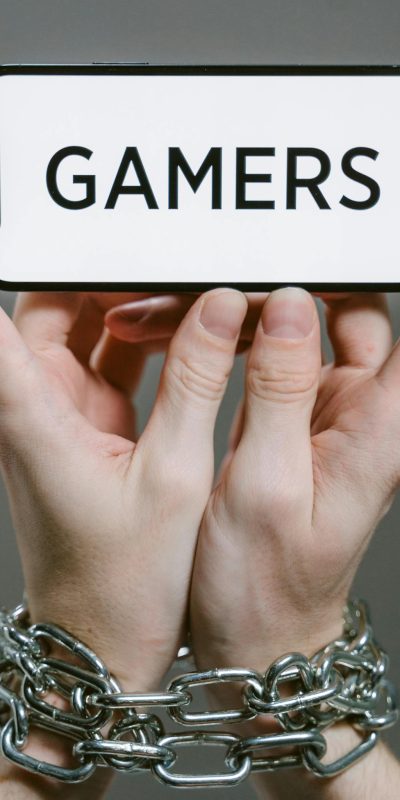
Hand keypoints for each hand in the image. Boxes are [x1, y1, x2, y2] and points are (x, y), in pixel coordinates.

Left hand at [0, 289, 246, 691]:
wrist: (106, 641)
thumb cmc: (125, 580)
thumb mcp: (174, 474)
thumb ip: (197, 383)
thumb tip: (221, 309)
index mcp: (34, 415)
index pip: (7, 323)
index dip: (34, 268)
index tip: (70, 235)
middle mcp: (36, 409)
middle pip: (54, 312)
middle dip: (106, 281)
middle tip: (168, 262)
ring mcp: (62, 418)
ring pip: (85, 335)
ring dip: (131, 311)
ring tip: (190, 295)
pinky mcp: (89, 431)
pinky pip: (111, 367)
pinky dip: (146, 348)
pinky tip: (188, 340)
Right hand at [189, 288, 397, 669]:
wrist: (254, 637)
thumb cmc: (264, 586)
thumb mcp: (267, 486)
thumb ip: (279, 391)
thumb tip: (288, 306)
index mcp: (378, 426)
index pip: (384, 322)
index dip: (355, 276)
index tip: (302, 243)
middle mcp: (359, 412)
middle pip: (336, 313)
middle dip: (270, 288)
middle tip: (203, 279)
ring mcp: (320, 413)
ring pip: (292, 330)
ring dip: (235, 313)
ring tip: (165, 312)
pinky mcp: (285, 420)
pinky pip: (263, 358)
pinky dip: (223, 340)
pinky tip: (181, 338)